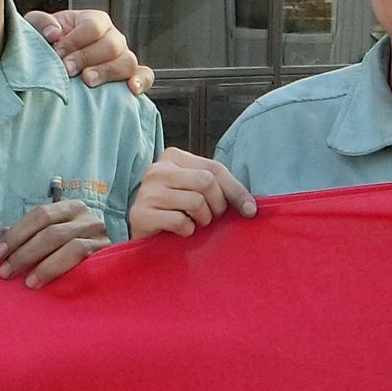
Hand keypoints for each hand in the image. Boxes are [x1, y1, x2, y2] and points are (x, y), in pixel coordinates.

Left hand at [0, 198, 109, 288]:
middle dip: (24, 252)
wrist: (110, 275)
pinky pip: (81, 261)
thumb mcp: (47, 239)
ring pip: (67, 245)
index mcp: (71, 208)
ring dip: (41, 265)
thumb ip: (24, 236)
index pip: (41, 214)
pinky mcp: (106, 256)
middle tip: (5, 272)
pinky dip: (57, 270)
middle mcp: (88, 218)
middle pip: (51, 231)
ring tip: (25, 282)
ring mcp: (100, 236)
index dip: (16, 233)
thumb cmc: (70, 254)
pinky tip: (42, 282)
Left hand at [29, 8, 153, 95]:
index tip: (56, 53)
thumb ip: (40, 23)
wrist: (52, 69)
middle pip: (111, 44)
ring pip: (127, 60)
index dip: (75, 40)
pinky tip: (131, 90)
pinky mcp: (129, 76)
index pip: (93, 26)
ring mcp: (122, 57)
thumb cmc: (46, 47)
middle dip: (87, 58)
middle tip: (67, 70)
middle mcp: (112, 37)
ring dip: (108, 72)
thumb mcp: (35, 29)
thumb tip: (54, 33)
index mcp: (93, 21)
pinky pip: (144, 75)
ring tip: (88, 81)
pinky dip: (141, 81)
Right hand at [130, 149, 256, 237]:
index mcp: (172, 157)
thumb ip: (219, 189)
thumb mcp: (196, 191)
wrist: (143, 234)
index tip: (250, 211)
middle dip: (217, 206)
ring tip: (194, 223)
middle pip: (206, 182)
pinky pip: (180, 222)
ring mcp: (146, 191)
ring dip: (202, 220)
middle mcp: (157, 169)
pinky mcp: (140, 214)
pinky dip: (187, 231)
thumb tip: (251, 208)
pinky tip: (180, 231)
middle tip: (211, 219)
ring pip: (196, 202)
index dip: (236, 190)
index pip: (214, 168)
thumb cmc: (174, 211)